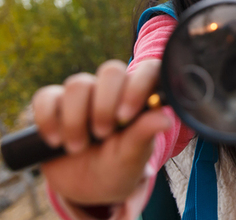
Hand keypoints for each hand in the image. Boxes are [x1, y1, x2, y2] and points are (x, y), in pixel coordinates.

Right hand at [32, 59, 170, 204]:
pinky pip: (46, 97)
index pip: (148, 70)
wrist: (87, 188)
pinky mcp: (54, 104)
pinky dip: (48, 120)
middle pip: (111, 70)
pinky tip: (56, 141)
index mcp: (141, 97)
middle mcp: (114, 89)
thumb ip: (144, 135)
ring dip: (75, 120)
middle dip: (104, 105)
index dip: (137, 86)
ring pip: (77, 84)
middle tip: (103, 134)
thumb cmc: (119, 167)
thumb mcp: (132, 157)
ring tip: (78, 147)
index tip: (126, 116)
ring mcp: (84, 94)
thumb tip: (166, 119)